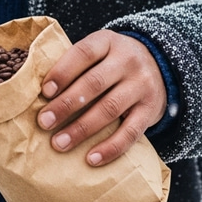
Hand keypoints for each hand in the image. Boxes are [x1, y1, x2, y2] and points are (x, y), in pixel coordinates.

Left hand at [36, 30, 166, 165]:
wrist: (160, 65)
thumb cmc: (113, 61)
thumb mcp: (99, 51)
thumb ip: (76, 65)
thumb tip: (41, 93)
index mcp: (108, 42)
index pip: (84, 53)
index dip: (63, 72)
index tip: (45, 91)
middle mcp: (127, 61)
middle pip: (94, 83)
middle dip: (66, 104)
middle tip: (44, 122)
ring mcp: (141, 85)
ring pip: (109, 109)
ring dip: (81, 128)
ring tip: (59, 143)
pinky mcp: (150, 110)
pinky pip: (130, 132)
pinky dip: (110, 148)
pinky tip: (91, 159)